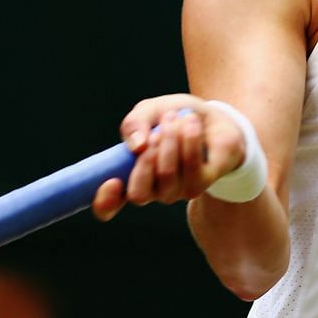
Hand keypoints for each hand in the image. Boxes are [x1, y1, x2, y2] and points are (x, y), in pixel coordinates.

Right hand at [92, 95, 247, 220]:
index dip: (105, 201)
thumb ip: (135, 123)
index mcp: (131, 177)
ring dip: (170, 141)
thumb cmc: (174, 117)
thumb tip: (136, 145)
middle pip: (139, 194)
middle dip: (145, 160)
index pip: (109, 206)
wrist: (211, 115)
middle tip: (156, 131)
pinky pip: (192, 168)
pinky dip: (190, 140)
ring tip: (175, 118)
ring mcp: (177, 191)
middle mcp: (152, 190)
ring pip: (166, 176)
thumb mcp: (149, 111)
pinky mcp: (202, 184)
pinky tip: (191, 123)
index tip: (111, 181)